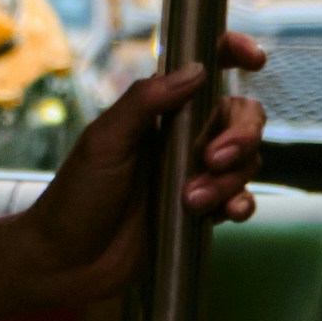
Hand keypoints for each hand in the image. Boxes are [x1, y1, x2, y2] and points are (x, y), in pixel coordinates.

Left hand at [9, 36, 266, 311]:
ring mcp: (194, 174)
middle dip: (240, 134)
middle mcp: (181, 138)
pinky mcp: (201, 211)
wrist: (67, 264)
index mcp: (158, 112)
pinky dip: (241, 203)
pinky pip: (240, 198)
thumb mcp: (105, 142)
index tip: (254, 59)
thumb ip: (144, 102)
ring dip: (230, 178)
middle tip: (212, 159)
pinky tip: (227, 214)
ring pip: (245, 159)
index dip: (233, 56)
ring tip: (191, 200)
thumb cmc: (76, 198)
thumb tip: (196, 70)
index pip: (204, 71)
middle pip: (239, 116)